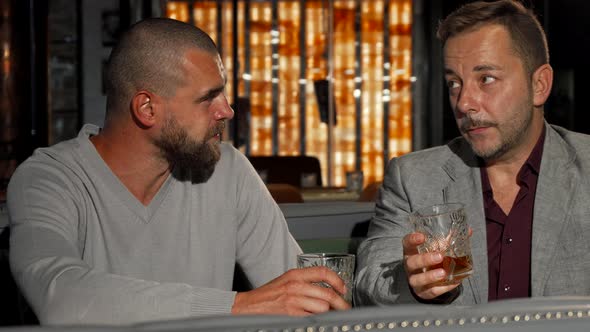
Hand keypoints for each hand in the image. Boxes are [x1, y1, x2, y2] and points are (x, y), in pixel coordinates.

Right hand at [231, 266, 350, 315]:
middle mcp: (295, 285)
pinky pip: (313, 317)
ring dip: (328, 313)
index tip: (343, 288)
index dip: (338, 281)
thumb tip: (326, 290)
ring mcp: (294, 300)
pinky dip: (318, 319)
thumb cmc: (267, 295)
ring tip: (328, 315)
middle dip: (340, 303)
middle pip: (328, 293)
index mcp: (295, 274)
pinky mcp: (292, 314)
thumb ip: (305, 282)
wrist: (248, 306)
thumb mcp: (286, 281)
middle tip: (344, 307)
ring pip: (323, 307)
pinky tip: (317, 319)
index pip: (323, 272)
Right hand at [402, 232, 460, 299]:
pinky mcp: (423, 292)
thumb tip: (468, 231)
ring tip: (443, 273)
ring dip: (430, 276)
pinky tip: (453, 282)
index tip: (422, 236)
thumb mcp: (435, 250)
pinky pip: (431, 291)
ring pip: (418, 279)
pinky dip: (443, 288)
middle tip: (439, 256)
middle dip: (425, 259)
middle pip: (412, 262)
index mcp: (411, 252)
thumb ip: (449, 241)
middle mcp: (410, 266)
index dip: (413, 240)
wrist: (424, 282)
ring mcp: (415, 280)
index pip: (407, 243)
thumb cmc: (430, 261)